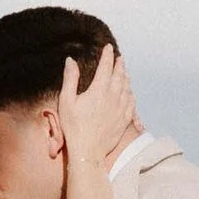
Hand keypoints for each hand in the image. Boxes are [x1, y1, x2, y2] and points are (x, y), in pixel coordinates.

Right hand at [56, 47, 137, 165]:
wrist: (88, 151)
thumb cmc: (73, 127)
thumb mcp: (66, 101)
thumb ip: (70, 79)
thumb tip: (70, 61)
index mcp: (99, 90)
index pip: (105, 67)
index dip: (107, 56)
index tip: (108, 48)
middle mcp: (113, 97)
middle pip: (119, 75)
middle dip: (119, 65)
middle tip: (119, 58)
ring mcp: (121, 109)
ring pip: (127, 88)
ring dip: (126, 77)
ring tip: (125, 72)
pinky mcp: (124, 120)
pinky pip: (131, 103)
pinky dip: (130, 94)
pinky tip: (129, 93)